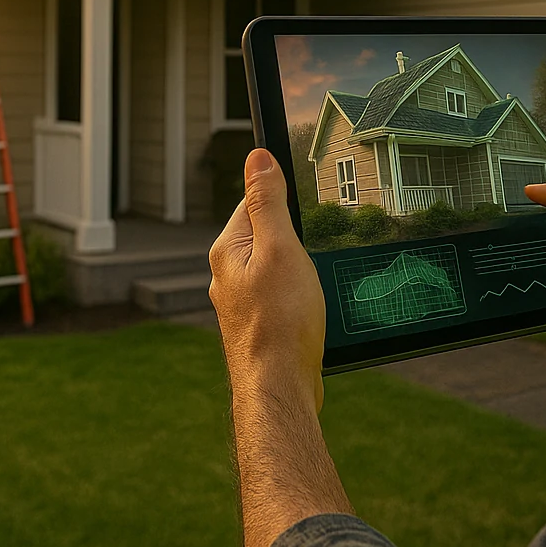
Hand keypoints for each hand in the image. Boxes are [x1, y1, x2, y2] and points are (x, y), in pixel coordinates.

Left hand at [209, 148, 326, 410]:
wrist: (280, 389)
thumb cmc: (282, 321)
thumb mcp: (281, 248)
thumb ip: (268, 203)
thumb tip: (257, 157)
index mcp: (228, 251)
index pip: (254, 202)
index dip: (283, 198)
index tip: (308, 200)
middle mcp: (228, 276)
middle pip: (264, 234)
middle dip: (292, 234)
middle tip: (317, 243)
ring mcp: (242, 304)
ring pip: (273, 267)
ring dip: (296, 267)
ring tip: (316, 277)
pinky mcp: (258, 327)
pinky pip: (278, 295)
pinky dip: (296, 294)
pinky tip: (311, 306)